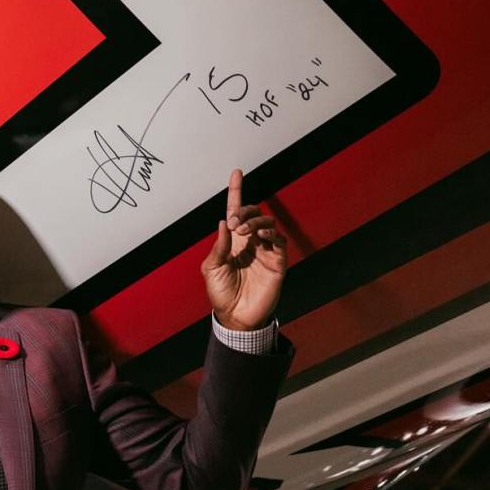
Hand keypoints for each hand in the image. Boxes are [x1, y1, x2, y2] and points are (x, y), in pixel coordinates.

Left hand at [201, 169, 286, 329]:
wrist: (236, 317)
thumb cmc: (221, 294)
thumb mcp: (211, 269)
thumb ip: (218, 246)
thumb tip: (224, 222)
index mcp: (232, 241)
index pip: (235, 211)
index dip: (236, 191)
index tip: (236, 172)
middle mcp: (250, 242)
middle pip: (252, 213)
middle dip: (244, 211)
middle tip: (235, 223)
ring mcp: (264, 251)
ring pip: (267, 222)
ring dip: (255, 221)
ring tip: (245, 232)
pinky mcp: (277, 262)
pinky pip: (278, 240)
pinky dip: (270, 233)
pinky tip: (260, 236)